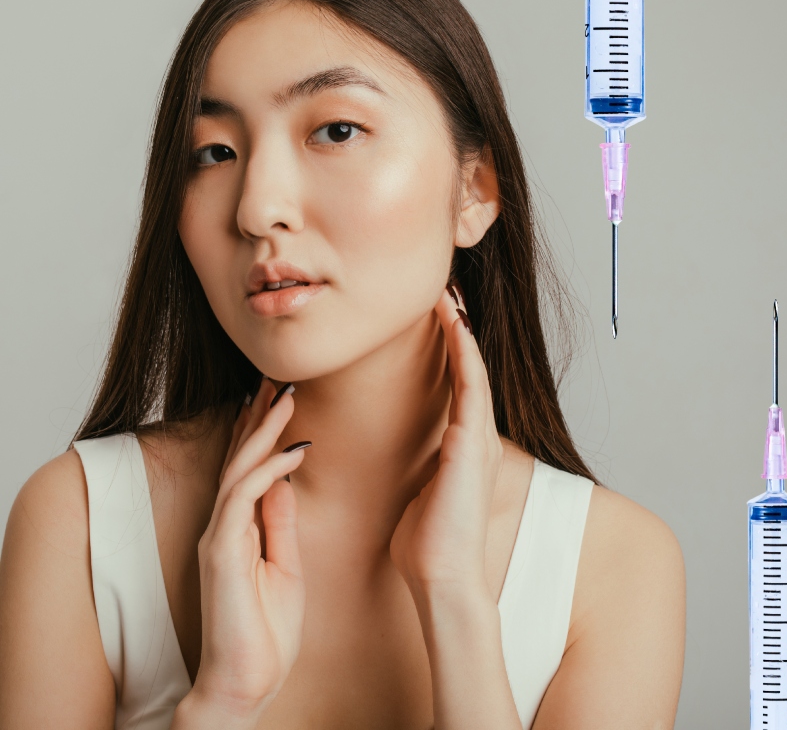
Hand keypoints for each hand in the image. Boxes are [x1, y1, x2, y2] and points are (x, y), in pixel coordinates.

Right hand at [192, 379, 308, 717]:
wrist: (245, 684)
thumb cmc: (265, 631)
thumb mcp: (285, 564)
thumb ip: (280, 521)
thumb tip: (286, 479)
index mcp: (239, 528)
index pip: (249, 467)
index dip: (263, 430)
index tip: (281, 396)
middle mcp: (224, 525)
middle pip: (239, 457)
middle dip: (259, 416)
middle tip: (278, 378)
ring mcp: (220, 536)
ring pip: (239, 467)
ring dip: (264, 429)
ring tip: (286, 396)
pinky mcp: (221, 552)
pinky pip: (244, 497)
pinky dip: (270, 469)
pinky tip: (293, 448)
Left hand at [390, 286, 503, 602]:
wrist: (443, 577)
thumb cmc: (427, 543)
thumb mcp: (419, 493)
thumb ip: (421, 470)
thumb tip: (409, 463)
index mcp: (462, 447)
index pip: (457, 386)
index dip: (449, 349)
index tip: (437, 317)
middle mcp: (475, 436)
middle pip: (469, 369)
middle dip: (458, 329)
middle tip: (446, 290)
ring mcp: (477, 438)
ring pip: (472, 369)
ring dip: (461, 330)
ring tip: (449, 295)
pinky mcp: (471, 444)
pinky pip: (470, 387)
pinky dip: (465, 353)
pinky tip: (456, 324)